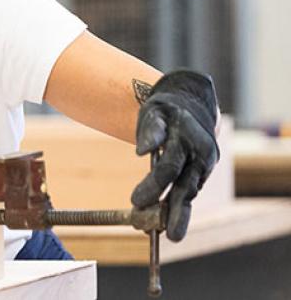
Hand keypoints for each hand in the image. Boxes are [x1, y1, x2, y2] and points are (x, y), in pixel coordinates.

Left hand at [130, 70, 219, 240]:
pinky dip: (178, 207)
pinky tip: (167, 223)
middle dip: (177, 213)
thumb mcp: (155, 111)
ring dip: (179, 215)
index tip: (135, 201)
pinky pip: (189, 192)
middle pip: (185, 188)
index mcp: (187, 138)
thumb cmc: (166, 109)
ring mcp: (204, 165)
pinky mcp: (202, 173)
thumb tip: (142, 150)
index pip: (169, 167)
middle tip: (171, 236)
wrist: (191, 104)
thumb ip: (151, 130)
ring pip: (190, 193)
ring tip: (171, 235)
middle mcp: (201, 154)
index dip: (153, 186)